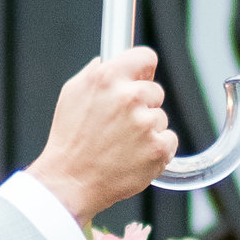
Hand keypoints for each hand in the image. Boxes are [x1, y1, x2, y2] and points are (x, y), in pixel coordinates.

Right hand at [30, 47, 174, 224]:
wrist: (70, 182)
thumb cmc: (70, 141)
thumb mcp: (72, 94)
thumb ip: (94, 73)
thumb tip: (107, 61)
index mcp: (107, 78)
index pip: (146, 57)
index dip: (143, 70)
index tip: (141, 78)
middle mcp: (129, 97)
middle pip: (155, 90)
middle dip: (142, 105)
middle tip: (120, 125)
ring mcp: (146, 124)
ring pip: (160, 118)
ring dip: (148, 130)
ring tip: (122, 144)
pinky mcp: (158, 148)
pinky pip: (169, 140)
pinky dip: (157, 149)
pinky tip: (134, 156)